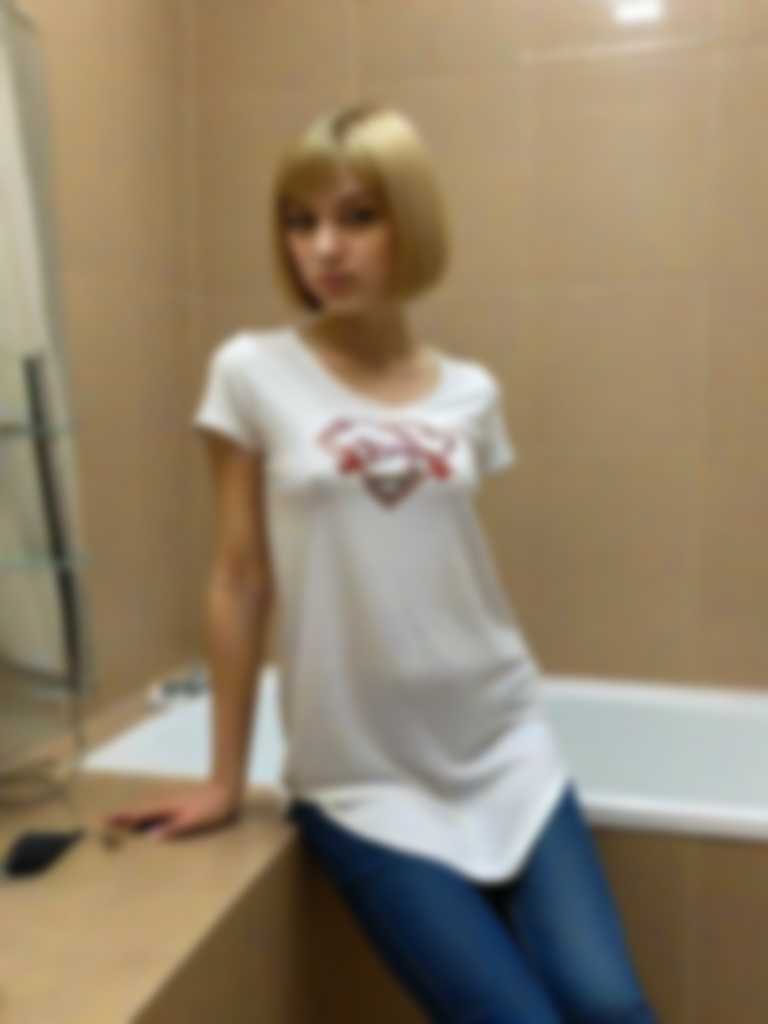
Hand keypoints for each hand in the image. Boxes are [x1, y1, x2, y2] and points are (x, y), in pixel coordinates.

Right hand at [102, 780, 240, 840]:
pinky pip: (155, 811)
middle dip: (121, 816)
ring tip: (117, 822)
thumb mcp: (193, 822)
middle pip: (138, 811)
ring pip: (146, 810)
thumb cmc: (212, 809)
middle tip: (102, 821)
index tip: (102, 818)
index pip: (137, 814)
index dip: (120, 817)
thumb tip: (151, 837)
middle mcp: (164, 803)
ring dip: (131, 815)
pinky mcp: (177, 804)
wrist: (226, 791)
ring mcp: (170, 802)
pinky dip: (144, 815)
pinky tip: (144, 821)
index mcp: (165, 808)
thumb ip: (173, 828)